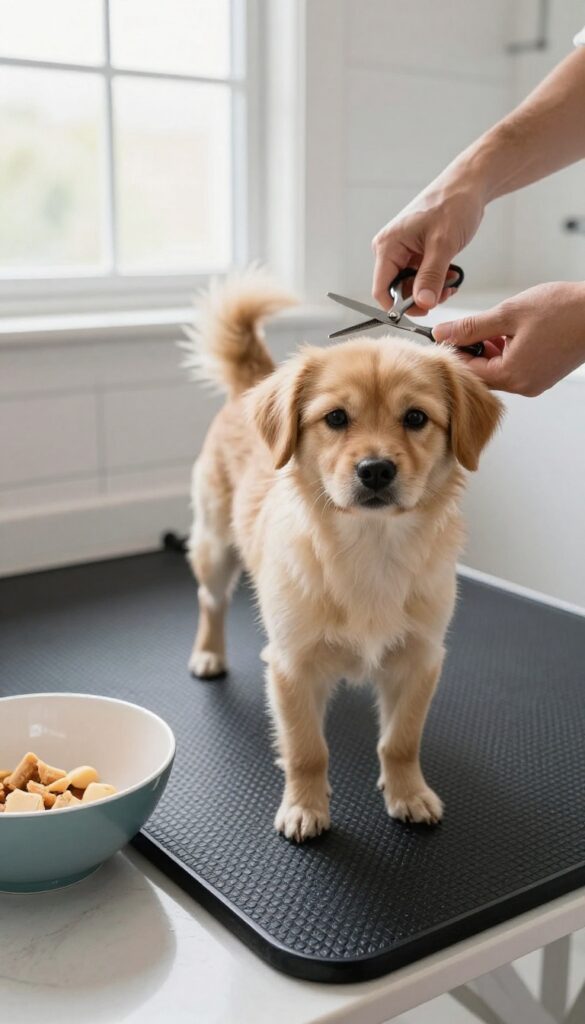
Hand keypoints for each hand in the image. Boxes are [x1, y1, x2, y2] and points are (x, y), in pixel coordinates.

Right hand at [371, 173, 485, 311]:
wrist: (467, 186)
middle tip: (444, 294)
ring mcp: (403, 252)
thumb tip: (422, 304)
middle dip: (421, 297)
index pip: (381, 290)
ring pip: (412, 287)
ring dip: (432, 290)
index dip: (398, 307)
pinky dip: (436, 281)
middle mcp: (391, 250)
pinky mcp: (416, 253)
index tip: (423, 312)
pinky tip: (450, 275)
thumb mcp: (443, 244)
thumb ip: (431, 277)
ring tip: (451, 281)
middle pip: (397, 291)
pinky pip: (421, 278)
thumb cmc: (452, 205)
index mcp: (388, 245)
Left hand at [433, 282, 584, 395]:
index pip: (468, 372)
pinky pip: (515, 366)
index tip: (445, 335)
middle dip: (472, 350)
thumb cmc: (563, 310)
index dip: (454, 353)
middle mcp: (523, 385)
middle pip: (482, 373)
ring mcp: (535, 382)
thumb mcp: (509, 314)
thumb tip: (443, 333)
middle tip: (468, 327)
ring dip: (490, 349)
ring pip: (499, 369)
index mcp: (512, 376)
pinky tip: (511, 331)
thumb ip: (471, 327)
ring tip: (496, 325)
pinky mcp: (544, 374)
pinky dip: (507, 350)